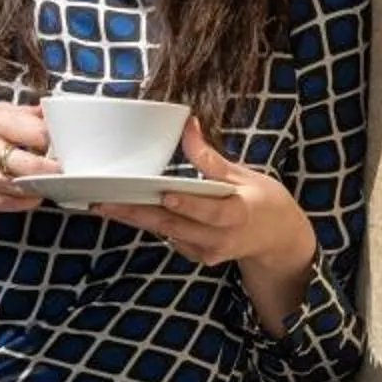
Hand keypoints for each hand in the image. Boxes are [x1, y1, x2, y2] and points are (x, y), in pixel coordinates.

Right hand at [0, 102, 59, 215]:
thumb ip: (23, 114)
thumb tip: (56, 110)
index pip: (37, 132)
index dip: (57, 142)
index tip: (66, 147)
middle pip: (31, 164)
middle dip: (54, 170)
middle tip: (66, 171)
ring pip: (21, 186)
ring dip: (40, 186)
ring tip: (49, 182)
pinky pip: (8, 203)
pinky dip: (25, 200)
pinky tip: (29, 194)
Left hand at [96, 117, 316, 275]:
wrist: (279, 240)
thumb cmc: (264, 203)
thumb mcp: (245, 176)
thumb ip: (211, 159)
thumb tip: (189, 126)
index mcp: (239, 214)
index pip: (211, 212)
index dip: (188, 205)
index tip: (167, 196)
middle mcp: (221, 238)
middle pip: (175, 225)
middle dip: (137, 213)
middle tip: (105, 202)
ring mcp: (207, 251)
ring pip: (166, 233)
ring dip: (134, 218)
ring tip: (102, 205)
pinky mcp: (197, 256)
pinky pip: (169, 238)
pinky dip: (148, 224)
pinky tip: (123, 212)